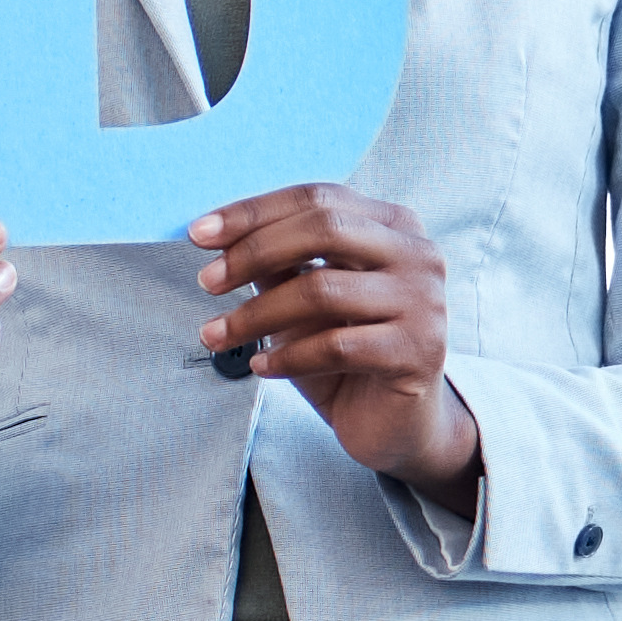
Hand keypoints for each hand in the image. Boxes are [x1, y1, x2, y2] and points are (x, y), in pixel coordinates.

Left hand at [195, 186, 473, 493]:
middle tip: (206, 282)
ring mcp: (423, 302)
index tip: (197, 234)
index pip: (318, 198)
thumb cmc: (345, 354)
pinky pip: (336, 346)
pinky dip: (286, 357)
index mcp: (393, 226)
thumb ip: (278, 264)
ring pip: (322, 290)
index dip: (254, 212)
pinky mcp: (418, 351)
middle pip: (325, 228)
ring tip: (215, 335)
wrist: (394, 422)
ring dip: (255, 315)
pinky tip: (259, 366)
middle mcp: (417, 255)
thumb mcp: (304, 300)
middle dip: (254, 252)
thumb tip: (219, 236)